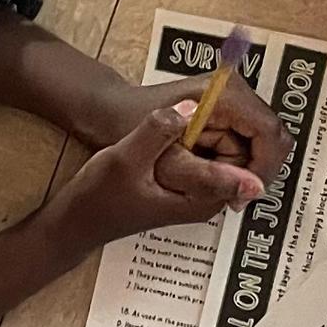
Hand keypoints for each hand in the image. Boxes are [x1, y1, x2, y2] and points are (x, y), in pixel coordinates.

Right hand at [49, 100, 265, 251]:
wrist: (78, 219)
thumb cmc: (98, 197)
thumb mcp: (125, 158)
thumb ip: (158, 132)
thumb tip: (191, 108)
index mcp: (202, 199)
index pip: (248, 165)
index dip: (238, 130)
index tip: (207, 107)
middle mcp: (208, 199)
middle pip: (241, 156)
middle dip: (225, 127)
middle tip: (189, 108)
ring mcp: (198, 192)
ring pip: (223, 151)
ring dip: (211, 128)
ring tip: (180, 114)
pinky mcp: (186, 183)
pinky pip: (206, 153)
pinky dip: (198, 134)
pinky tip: (174, 123)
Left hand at [123, 72, 291, 189]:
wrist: (110, 113)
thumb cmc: (130, 130)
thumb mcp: (167, 163)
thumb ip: (211, 177)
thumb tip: (254, 190)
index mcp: (226, 94)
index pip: (271, 134)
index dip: (263, 169)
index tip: (241, 195)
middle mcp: (234, 89)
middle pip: (270, 139)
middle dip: (252, 171)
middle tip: (226, 196)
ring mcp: (231, 97)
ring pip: (260, 144)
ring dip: (240, 169)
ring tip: (208, 181)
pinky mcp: (226, 108)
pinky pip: (246, 141)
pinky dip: (232, 162)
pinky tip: (208, 170)